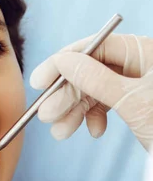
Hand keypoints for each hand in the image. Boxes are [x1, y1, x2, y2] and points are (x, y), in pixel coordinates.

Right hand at [30, 34, 152, 149]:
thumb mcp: (131, 101)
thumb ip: (95, 79)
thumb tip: (64, 61)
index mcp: (143, 51)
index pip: (94, 47)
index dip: (63, 63)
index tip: (39, 82)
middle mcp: (139, 63)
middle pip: (90, 71)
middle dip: (67, 96)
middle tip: (47, 117)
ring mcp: (136, 83)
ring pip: (94, 91)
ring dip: (75, 112)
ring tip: (61, 133)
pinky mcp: (134, 103)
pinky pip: (105, 104)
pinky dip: (94, 118)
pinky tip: (94, 132)